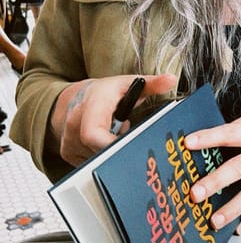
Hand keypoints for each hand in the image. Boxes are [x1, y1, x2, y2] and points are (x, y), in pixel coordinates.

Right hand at [49, 73, 177, 167]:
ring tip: (117, 135)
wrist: (77, 97)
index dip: (110, 146)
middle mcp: (74, 124)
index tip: (130, 147)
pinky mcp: (68, 154)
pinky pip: (90, 163)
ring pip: (96, 159)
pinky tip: (108, 142)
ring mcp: (68, 141)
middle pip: (98, 151)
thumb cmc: (105, 92)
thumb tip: (171, 79)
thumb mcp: (128, 84)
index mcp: (90, 106)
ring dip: (111, 153)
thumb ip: (151, 84)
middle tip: (130, 139)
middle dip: (118, 150)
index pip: (93, 134)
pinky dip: (103, 156)